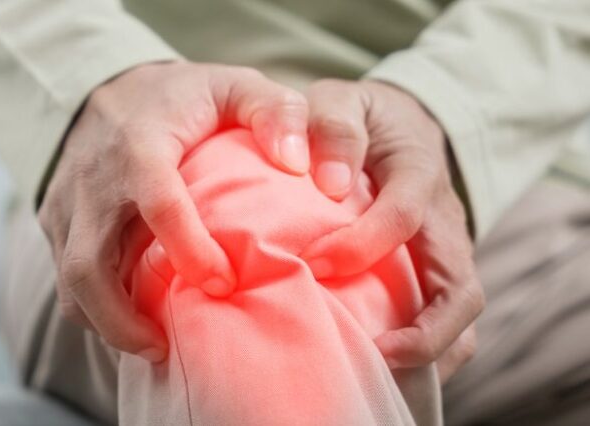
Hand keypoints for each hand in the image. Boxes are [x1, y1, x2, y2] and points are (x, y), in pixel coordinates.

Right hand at [39, 62, 309, 361]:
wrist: (103, 89)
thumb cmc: (179, 97)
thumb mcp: (233, 85)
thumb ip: (275, 112)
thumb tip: (298, 164)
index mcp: (139, 146)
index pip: (158, 206)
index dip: (190, 252)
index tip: (225, 284)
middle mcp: (93, 181)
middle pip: (88, 266)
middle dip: (122, 319)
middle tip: (164, 349)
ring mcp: (67, 206)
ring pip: (69, 282)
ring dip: (105, 323)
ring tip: (150, 346)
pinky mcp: (54, 224)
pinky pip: (66, 278)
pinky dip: (95, 308)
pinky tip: (131, 320)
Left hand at [299, 79, 483, 380]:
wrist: (394, 123)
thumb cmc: (356, 117)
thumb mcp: (341, 100)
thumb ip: (333, 127)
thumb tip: (331, 184)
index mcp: (419, 173)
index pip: (403, 216)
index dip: (360, 244)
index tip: (312, 263)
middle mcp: (445, 222)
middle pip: (460, 290)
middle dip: (422, 331)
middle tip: (368, 352)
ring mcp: (447, 253)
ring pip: (460, 317)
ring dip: (427, 352)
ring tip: (375, 371)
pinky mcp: (436, 274)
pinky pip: (444, 323)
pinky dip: (423, 354)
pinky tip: (376, 367)